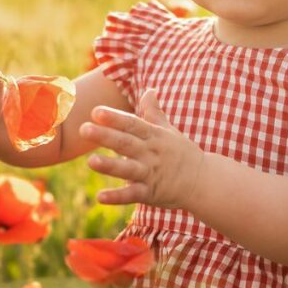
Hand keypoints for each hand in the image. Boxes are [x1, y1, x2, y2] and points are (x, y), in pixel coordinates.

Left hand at [79, 88, 205, 208]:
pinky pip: (132, 195)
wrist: (204, 181)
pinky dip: (117, 197)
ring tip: (90, 161)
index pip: (132, 124)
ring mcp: (151, 174)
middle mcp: (150, 153)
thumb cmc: (182, 153)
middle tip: (83, 128)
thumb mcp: (169, 131)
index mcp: (153, 136)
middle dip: (105, 136)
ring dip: (109, 166)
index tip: (96, 111)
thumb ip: (154, 112)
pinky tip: (100, 197)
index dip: (115, 118)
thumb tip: (149, 90)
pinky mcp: (150, 194)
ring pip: (128, 169)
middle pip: (126, 143)